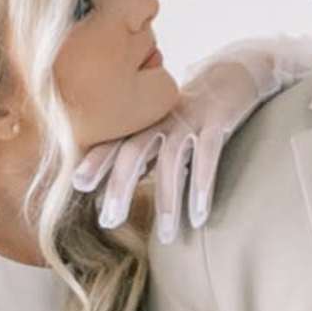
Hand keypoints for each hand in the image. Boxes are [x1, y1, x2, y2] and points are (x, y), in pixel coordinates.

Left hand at [82, 43, 294, 239]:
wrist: (233, 74)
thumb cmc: (192, 113)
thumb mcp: (163, 132)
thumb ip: (143, 156)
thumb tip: (115, 189)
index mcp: (145, 122)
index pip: (115, 143)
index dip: (96, 161)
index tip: (78, 185)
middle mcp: (162, 119)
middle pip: (134, 151)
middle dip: (120, 185)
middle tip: (110, 220)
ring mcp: (190, 119)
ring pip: (172, 160)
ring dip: (167, 200)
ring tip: (166, 236)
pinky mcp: (218, 121)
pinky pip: (208, 156)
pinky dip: (202, 187)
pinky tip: (198, 216)